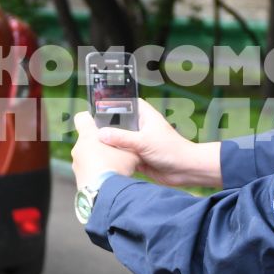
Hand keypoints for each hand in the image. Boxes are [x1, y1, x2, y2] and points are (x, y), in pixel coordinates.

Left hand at [70, 110, 139, 187]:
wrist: (104, 194)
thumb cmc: (116, 168)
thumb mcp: (131, 154)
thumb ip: (129, 146)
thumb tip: (134, 147)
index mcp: (88, 136)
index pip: (81, 118)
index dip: (89, 118)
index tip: (97, 122)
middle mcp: (78, 148)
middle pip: (87, 140)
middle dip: (99, 144)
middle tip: (113, 151)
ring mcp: (76, 165)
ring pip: (87, 157)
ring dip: (97, 161)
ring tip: (112, 168)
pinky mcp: (78, 180)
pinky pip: (87, 172)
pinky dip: (96, 174)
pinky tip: (108, 179)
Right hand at [84, 97, 220, 189]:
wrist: (184, 171)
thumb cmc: (171, 150)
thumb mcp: (143, 141)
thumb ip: (122, 137)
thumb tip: (101, 134)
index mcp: (145, 116)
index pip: (128, 103)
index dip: (114, 103)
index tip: (98, 105)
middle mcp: (141, 128)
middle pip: (120, 123)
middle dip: (107, 126)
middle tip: (90, 128)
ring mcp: (139, 142)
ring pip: (120, 140)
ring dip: (110, 143)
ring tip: (92, 143)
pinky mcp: (137, 156)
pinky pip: (122, 154)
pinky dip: (115, 156)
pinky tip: (102, 157)